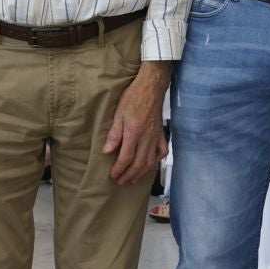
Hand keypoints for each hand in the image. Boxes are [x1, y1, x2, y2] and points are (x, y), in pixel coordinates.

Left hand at [103, 66, 168, 184]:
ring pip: (151, 161)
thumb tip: (107, 151)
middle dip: (129, 175)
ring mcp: (156, 136)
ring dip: (142, 173)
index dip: (119, 169)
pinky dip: (156, 161)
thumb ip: (114, 134)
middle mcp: (147, 137)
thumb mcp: (118, 114)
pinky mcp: (161, 133)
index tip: (113, 175)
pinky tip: (151, 164)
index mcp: (135, 132)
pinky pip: (162, 152)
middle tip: (120, 181)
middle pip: (139, 163)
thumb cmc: (133, 97)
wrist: (151, 87)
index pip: (126, 157)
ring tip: (133, 178)